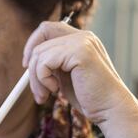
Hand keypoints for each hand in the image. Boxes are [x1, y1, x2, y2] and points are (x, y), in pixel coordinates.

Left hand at [22, 20, 137, 137]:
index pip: (48, 28)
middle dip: (32, 66)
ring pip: (39, 53)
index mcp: (81, 40)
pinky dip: (43, 79)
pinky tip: (55, 90)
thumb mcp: (65, 76)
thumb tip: (28, 60)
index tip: (27, 65)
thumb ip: (53, 63)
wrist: (110, 109)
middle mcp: (83, 36)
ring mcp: (82, 42)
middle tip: (36, 90)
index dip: (33, 44)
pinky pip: (44, 62)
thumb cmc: (88, 97)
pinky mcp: (80, 52)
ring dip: (36, 79)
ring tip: (46, 95)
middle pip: (41, 36)